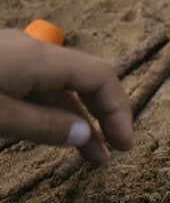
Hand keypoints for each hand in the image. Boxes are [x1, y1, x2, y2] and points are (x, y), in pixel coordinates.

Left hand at [0, 31, 132, 163]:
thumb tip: (85, 135)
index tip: (124, 145)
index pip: (100, 76)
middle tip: (113, 149)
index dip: (119, 110)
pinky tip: (53, 130)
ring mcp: (12, 55)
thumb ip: (43, 126)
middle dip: (103, 114)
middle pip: (83, 78)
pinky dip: (50, 109)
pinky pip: (34, 85)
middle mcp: (30, 50)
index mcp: (37, 58)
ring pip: (57, 85)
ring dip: (76, 117)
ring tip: (88, 153)